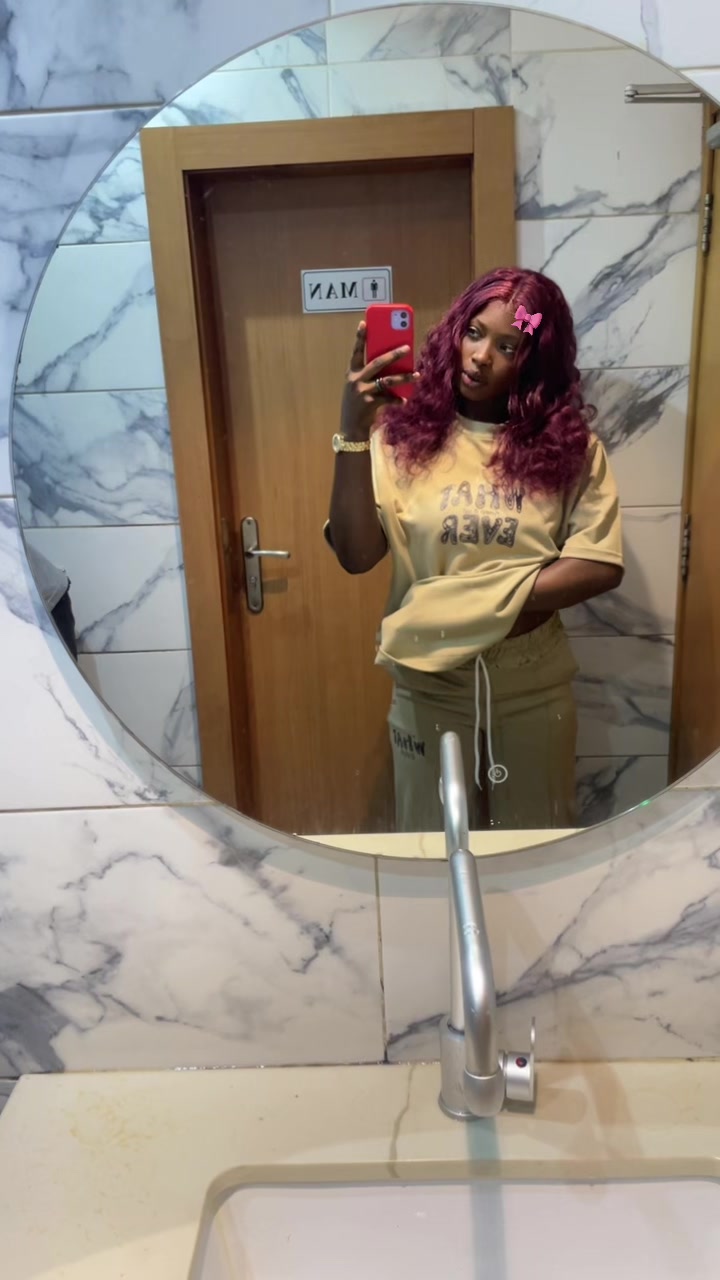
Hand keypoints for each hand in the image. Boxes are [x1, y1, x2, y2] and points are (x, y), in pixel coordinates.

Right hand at [340, 321, 417, 440]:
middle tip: (407, 347)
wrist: (351, 426)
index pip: (356, 352)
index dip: (360, 338)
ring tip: (417, 374)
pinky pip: (389, 398)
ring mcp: (363, 391)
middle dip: (394, 354)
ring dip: (404, 377)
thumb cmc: (357, 403)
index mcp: (352, 372)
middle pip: (377, 362)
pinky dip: (398, 399)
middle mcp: (356, 379)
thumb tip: (392, 365)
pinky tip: (404, 400)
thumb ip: (368, 375)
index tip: (364, 323)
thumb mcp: (358, 386)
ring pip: (388, 380)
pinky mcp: (370, 403)